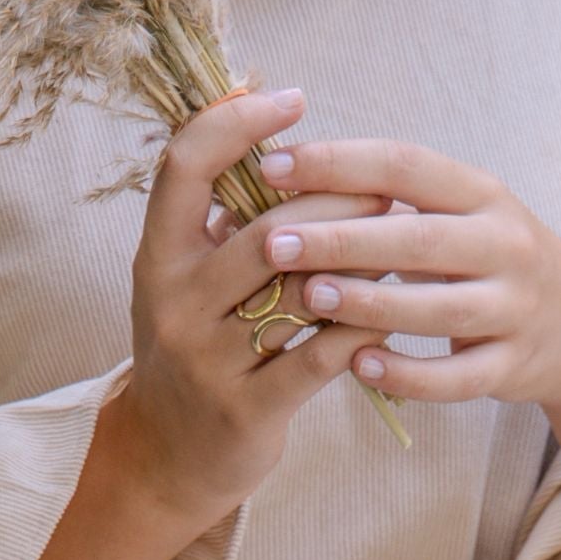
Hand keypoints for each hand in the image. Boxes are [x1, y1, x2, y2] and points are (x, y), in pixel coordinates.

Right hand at [119, 87, 367, 531]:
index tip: (292, 99)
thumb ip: (222, 216)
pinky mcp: (247, 410)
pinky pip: (319, 357)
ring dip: (361, 260)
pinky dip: (362, 327)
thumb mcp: (185, 278)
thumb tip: (272, 127)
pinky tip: (390, 309)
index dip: (237, 122)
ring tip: (404, 239)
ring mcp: (208, 359)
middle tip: (387, 186)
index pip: (185, 165)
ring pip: (299, 291)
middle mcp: (175, 301)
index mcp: (157, 255)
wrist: (166, 459)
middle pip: (266, 228)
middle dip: (336, 200)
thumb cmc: (196, 349)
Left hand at [253, 135, 560, 416]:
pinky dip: (408, 374)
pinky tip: (359, 366)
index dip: (338, 162)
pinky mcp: (515, 366)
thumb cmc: (491, 261)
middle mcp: (506, 245)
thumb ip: (393, 199)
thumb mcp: (461, 214)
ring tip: (308, 296)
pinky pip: (456, 377)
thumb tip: (288, 176)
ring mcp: (515, 309)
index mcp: (483, 194)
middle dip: (341, 238)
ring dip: (368, 303)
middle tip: (275, 241)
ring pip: (436, 309)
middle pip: (417, 238)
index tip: (274, 165)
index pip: (405, 165)